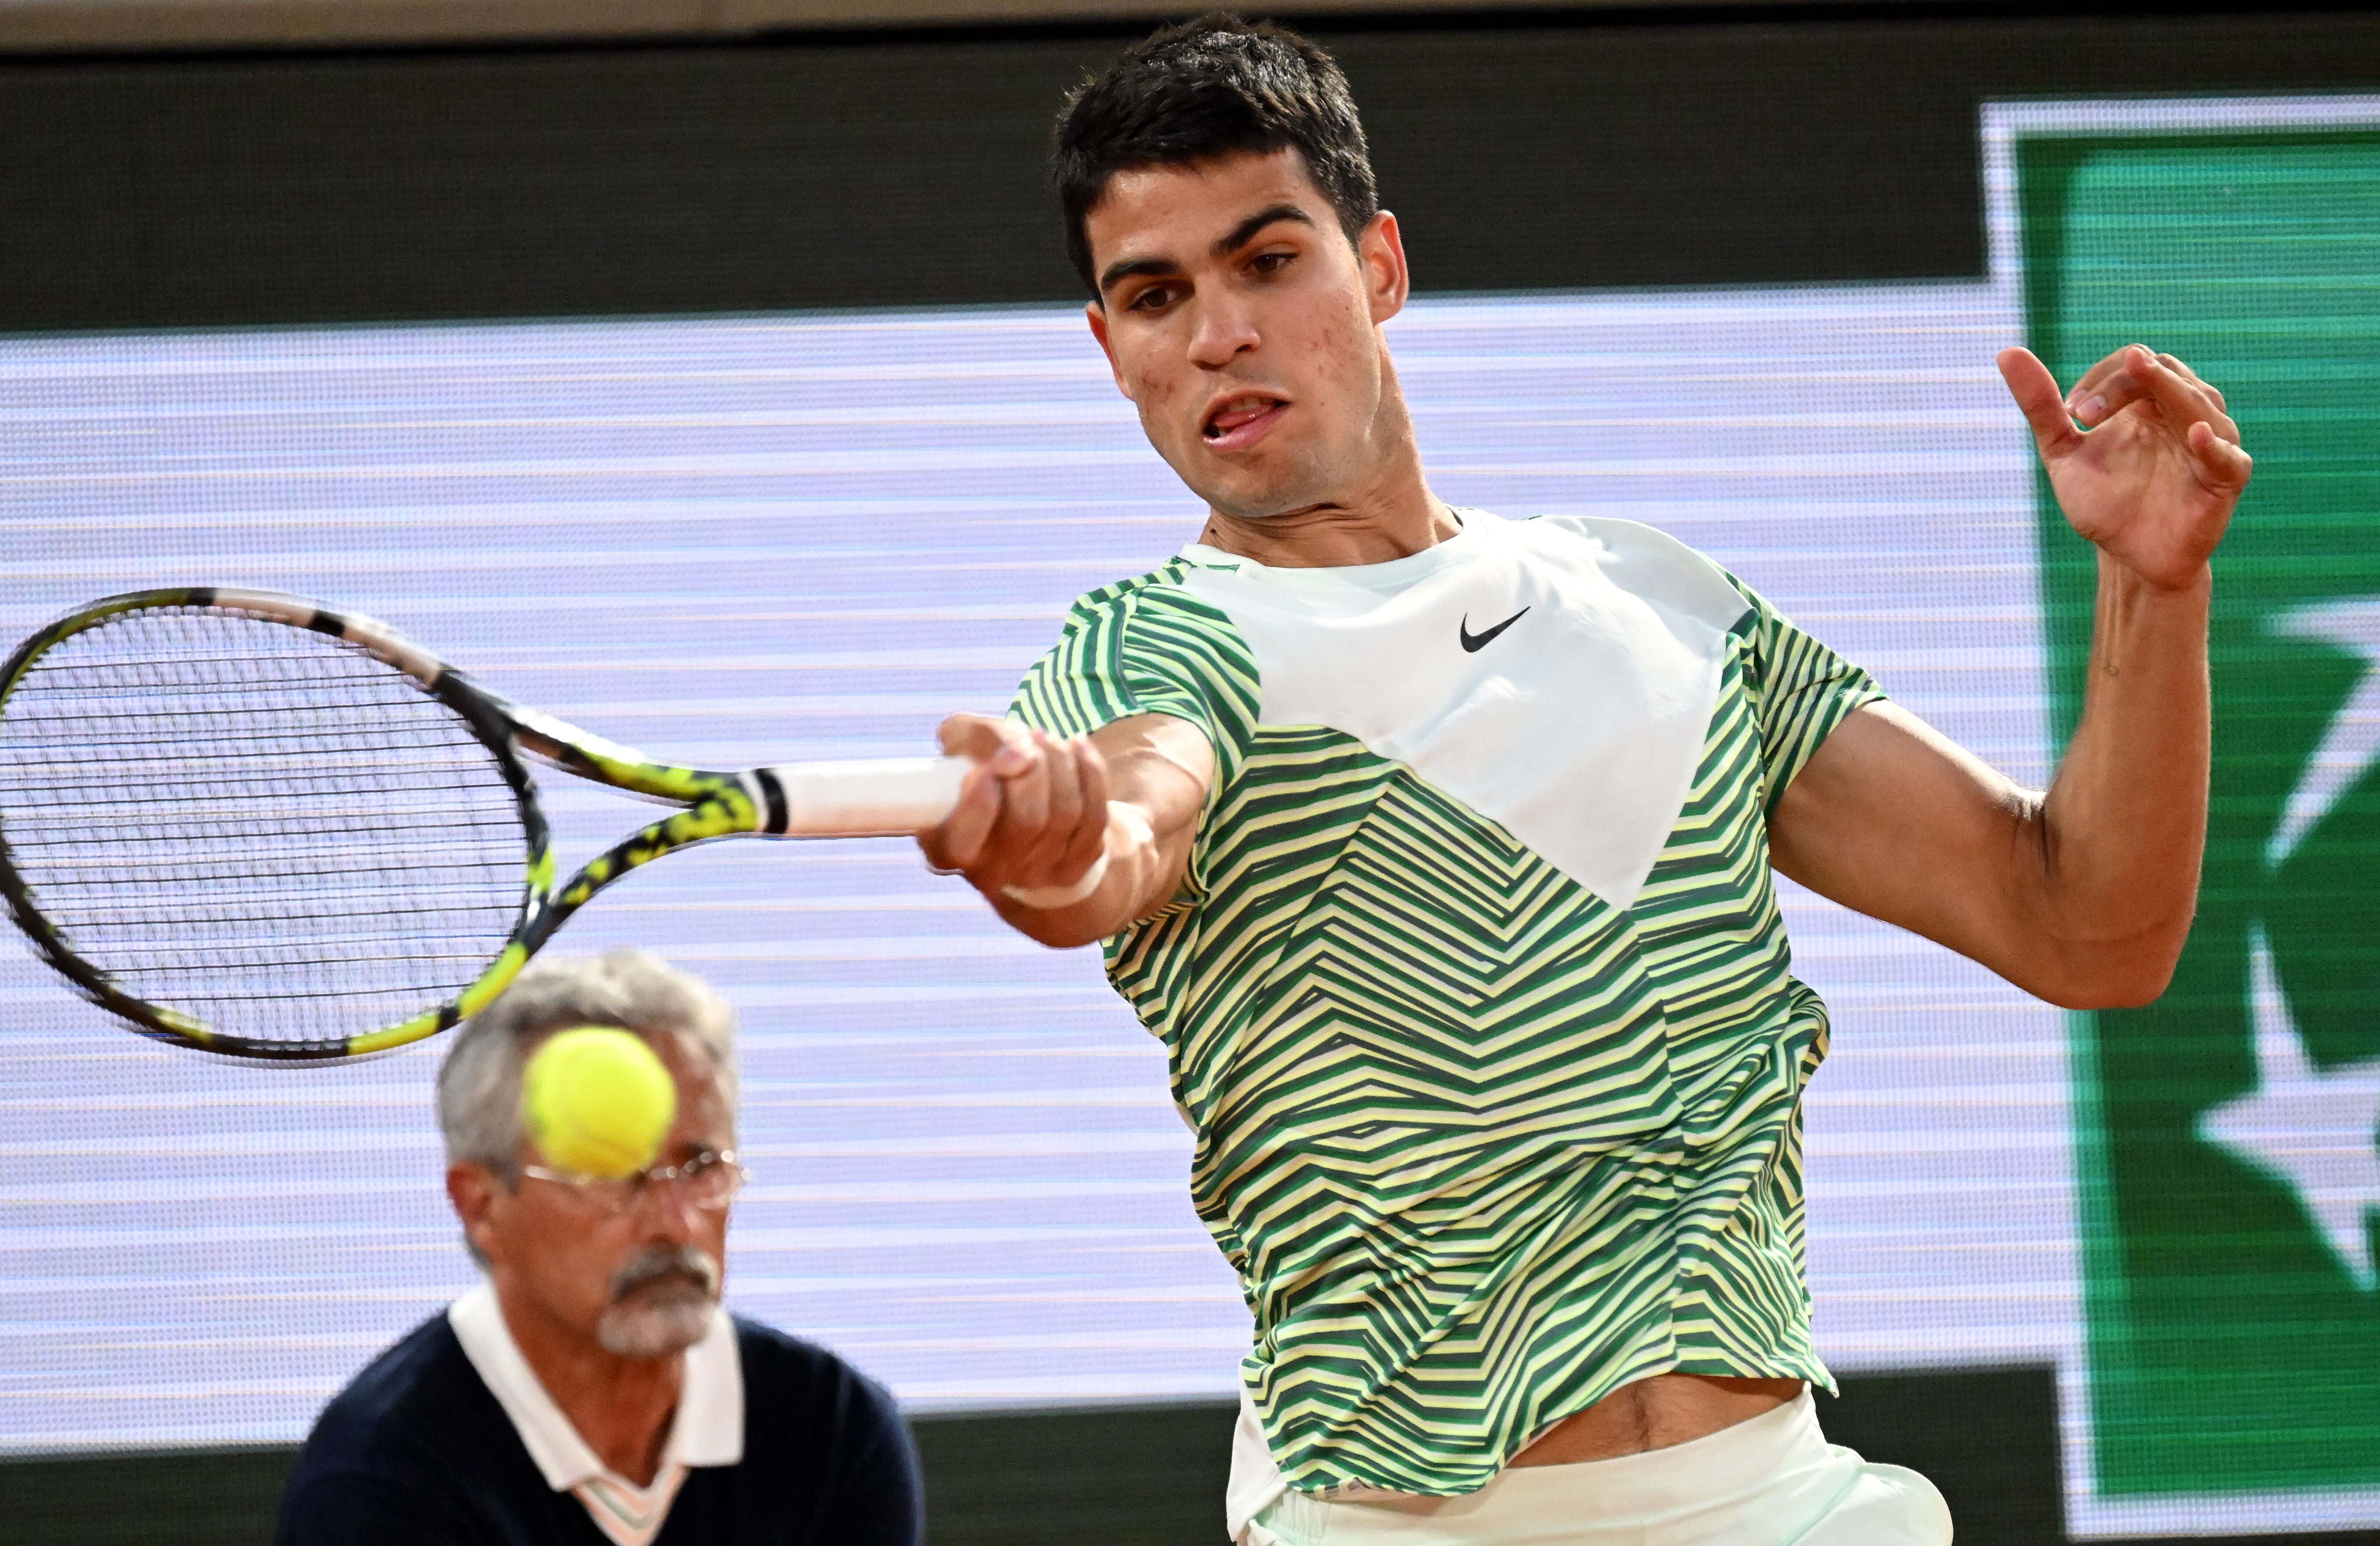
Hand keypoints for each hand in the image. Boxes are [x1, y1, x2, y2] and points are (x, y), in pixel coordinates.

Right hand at [919, 713, 1108, 903]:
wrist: (1020, 797)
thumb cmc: (985, 766)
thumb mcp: (963, 741)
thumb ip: (979, 738)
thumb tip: (1019, 757)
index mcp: (946, 848)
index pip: (960, 842)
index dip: (977, 805)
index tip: (988, 769)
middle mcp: (989, 872)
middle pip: (1027, 820)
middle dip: (1035, 766)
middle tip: (1031, 739)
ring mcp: (1034, 874)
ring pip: (1065, 813)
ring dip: (1061, 763)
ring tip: (1049, 741)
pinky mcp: (1071, 869)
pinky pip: (1095, 818)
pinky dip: (1090, 773)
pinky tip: (1077, 749)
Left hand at [1998, 343, 2251, 590]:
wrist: (2127, 554)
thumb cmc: (2102, 501)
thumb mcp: (2063, 451)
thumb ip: (2040, 406)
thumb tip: (2006, 352)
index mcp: (2149, 401)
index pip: (2135, 362)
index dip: (2104, 377)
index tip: (2071, 412)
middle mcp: (2184, 412)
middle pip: (2166, 372)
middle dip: (2127, 382)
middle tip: (2083, 413)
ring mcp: (2211, 442)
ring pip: (2200, 402)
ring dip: (2170, 390)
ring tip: (2145, 375)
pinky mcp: (2225, 478)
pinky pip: (2227, 456)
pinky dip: (2212, 443)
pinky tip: (2194, 433)